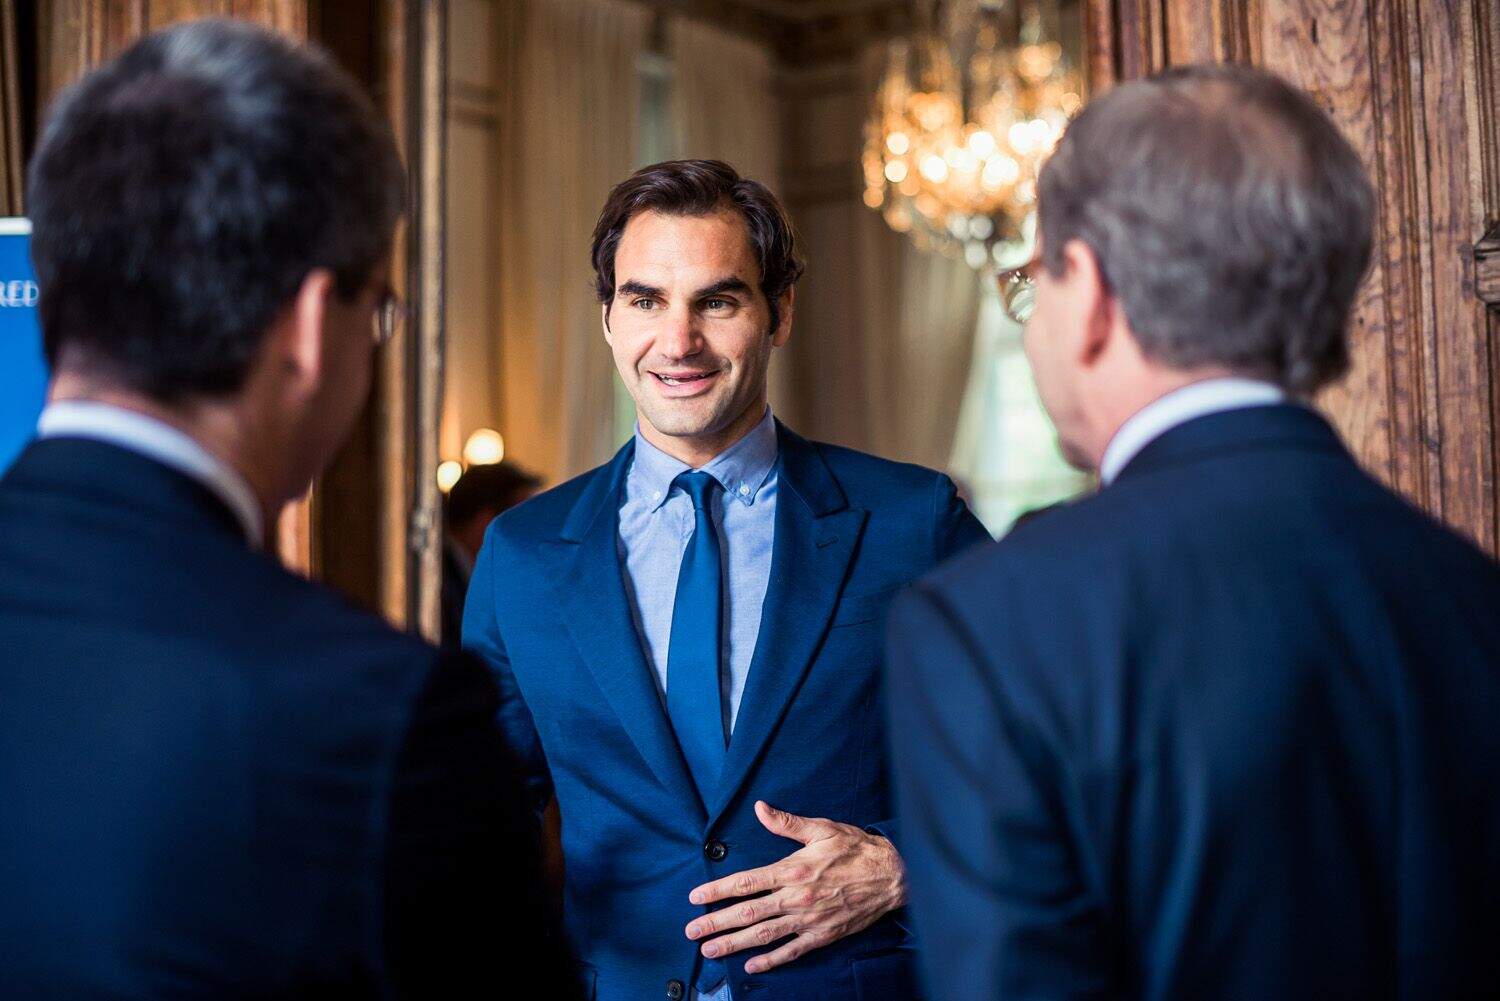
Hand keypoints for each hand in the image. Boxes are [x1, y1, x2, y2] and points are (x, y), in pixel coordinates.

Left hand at [684, 800, 905, 973]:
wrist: (892, 875)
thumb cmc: (855, 849)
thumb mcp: (821, 828)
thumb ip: (787, 823)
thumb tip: (760, 808)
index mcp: (793, 870)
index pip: (746, 882)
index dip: (717, 891)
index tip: (695, 898)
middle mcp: (797, 898)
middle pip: (747, 913)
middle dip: (716, 923)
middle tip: (691, 932)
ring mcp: (808, 920)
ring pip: (764, 935)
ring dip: (734, 944)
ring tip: (710, 951)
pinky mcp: (822, 935)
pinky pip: (791, 951)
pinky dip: (770, 960)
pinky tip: (751, 966)